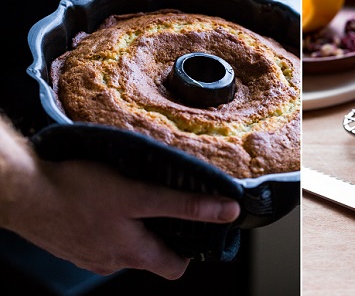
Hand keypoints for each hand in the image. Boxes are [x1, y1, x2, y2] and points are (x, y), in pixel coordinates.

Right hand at [0, 119, 239, 278]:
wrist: (23, 191)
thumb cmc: (77, 190)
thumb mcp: (139, 195)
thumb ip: (184, 206)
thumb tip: (228, 210)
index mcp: (132, 254)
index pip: (175, 268)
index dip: (191, 248)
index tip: (197, 224)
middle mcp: (112, 261)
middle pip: (151, 254)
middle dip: (163, 231)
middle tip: (165, 202)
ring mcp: (89, 254)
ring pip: (125, 245)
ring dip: (134, 225)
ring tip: (134, 196)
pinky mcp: (72, 242)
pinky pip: (101, 237)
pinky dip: (110, 224)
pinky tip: (104, 201)